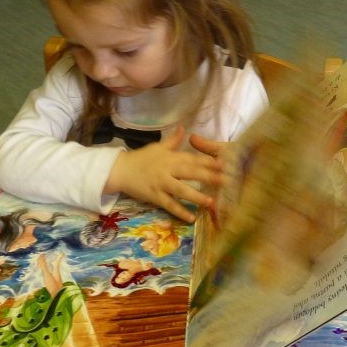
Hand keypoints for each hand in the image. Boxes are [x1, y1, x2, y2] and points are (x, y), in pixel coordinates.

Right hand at [105, 127, 221, 222]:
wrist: (120, 170)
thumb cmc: (141, 158)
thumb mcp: (158, 147)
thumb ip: (173, 140)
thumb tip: (184, 128)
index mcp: (170, 157)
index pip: (192, 159)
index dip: (208, 161)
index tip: (224, 164)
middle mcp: (167, 169)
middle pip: (190, 173)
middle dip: (209, 177)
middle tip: (225, 181)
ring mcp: (161, 184)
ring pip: (181, 190)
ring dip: (196, 196)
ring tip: (211, 202)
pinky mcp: (154, 196)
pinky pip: (169, 205)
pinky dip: (180, 212)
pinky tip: (191, 218)